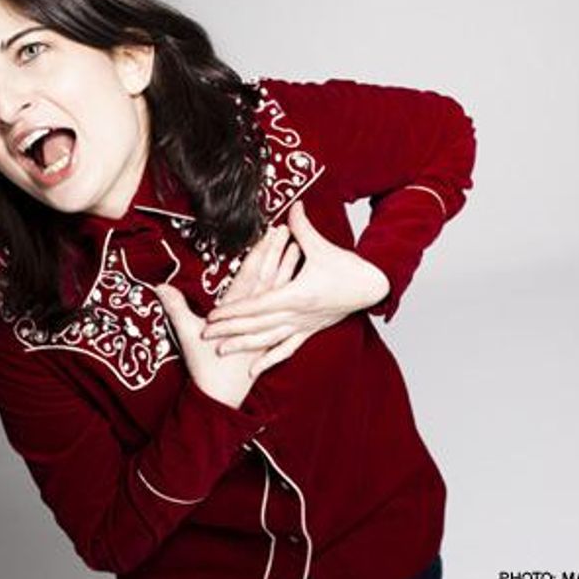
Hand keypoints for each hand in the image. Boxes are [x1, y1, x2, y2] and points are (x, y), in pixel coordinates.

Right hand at [153, 226, 298, 408]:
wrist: (223, 397)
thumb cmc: (205, 366)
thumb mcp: (186, 334)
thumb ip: (176, 308)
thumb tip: (161, 285)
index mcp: (237, 312)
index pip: (252, 274)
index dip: (262, 251)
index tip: (271, 231)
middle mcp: (256, 317)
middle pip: (270, 278)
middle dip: (278, 253)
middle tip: (288, 230)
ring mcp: (266, 328)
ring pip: (280, 293)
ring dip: (288, 270)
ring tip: (298, 249)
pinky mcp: (271, 338)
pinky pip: (286, 312)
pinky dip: (293, 299)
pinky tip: (299, 286)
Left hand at [203, 200, 389, 377]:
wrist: (373, 288)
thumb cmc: (349, 268)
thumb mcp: (323, 246)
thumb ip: (302, 228)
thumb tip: (291, 207)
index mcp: (298, 294)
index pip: (258, 305)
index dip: (234, 311)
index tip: (213, 315)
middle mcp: (298, 314)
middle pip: (257, 325)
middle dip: (230, 330)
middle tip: (205, 335)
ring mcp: (303, 325)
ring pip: (268, 340)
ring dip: (244, 346)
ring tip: (221, 351)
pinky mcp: (310, 331)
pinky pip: (287, 349)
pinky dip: (270, 359)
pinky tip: (254, 371)